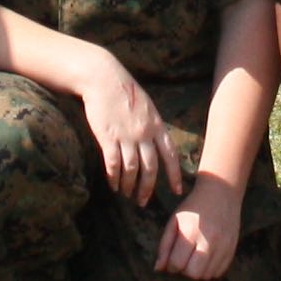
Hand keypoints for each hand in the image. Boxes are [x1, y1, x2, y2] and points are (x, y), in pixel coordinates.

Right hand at [71, 53, 181, 205]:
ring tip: (126, 194)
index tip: (177, 191)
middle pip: (151, 168)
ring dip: (129, 185)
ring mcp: (126, 136)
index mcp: (157, 125)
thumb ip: (153, 126)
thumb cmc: (124, 91)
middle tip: (143, 202)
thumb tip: (157, 145)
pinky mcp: (108, 137)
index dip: (174, 175)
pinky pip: (113, 164)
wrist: (103, 78)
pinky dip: (113, 177)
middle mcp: (144, 133)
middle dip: (147, 188)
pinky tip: (113, 184)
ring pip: (132, 169)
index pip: (171, 156)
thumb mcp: (147, 106)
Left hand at [155, 173, 244, 280]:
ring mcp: (223, 245)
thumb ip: (165, 246)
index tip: (172, 258)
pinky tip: (207, 256)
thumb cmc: (193, 208)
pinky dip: (210, 269)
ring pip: (207, 276)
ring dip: (198, 271)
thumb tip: (158, 269)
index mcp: (190, 231)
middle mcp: (209, 240)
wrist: (221, 192)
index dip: (171, 265)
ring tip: (195, 256)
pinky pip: (219, 272)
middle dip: (185, 270)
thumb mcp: (175, 221)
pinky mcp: (232, 249)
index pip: (177, 264)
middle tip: (184, 259)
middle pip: (193, 274)